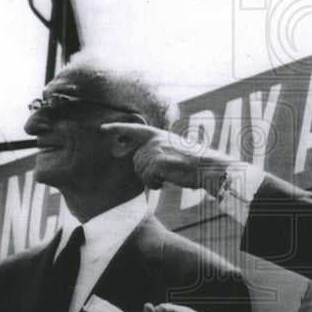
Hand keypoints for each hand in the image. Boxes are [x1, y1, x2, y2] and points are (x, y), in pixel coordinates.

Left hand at [101, 122, 233, 193]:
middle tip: (164, 175)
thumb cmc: (195, 163)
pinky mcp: (158, 162)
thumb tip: (141, 162)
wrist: (208, 167)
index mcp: (159, 135)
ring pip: (140, 171)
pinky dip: (153, 184)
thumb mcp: (175, 150)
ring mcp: (156, 150)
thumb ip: (158, 150)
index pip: (134, 129)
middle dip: (145, 171)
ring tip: (167, 178)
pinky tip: (165, 183)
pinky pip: (146, 178)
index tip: (103, 128)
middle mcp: (155, 140)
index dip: (117, 128)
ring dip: (151, 179)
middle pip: (136, 160)